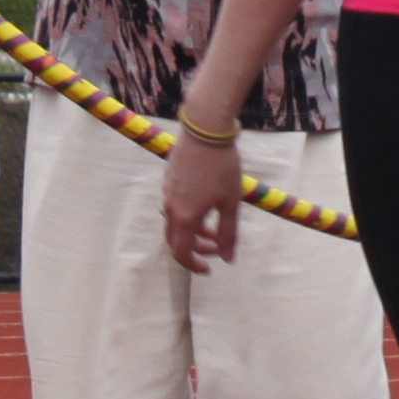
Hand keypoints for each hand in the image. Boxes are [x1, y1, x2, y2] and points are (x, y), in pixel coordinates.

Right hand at [160, 127, 240, 272]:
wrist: (205, 130)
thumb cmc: (222, 166)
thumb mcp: (231, 203)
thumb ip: (228, 234)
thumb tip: (227, 259)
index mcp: (186, 217)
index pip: (181, 254)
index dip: (194, 265)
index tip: (209, 268)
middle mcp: (171, 207)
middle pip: (177, 240)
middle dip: (197, 248)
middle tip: (217, 247)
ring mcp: (168, 192)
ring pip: (177, 221)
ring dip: (195, 230)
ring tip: (216, 224)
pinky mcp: (169, 179)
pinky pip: (176, 205)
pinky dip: (190, 213)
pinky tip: (208, 202)